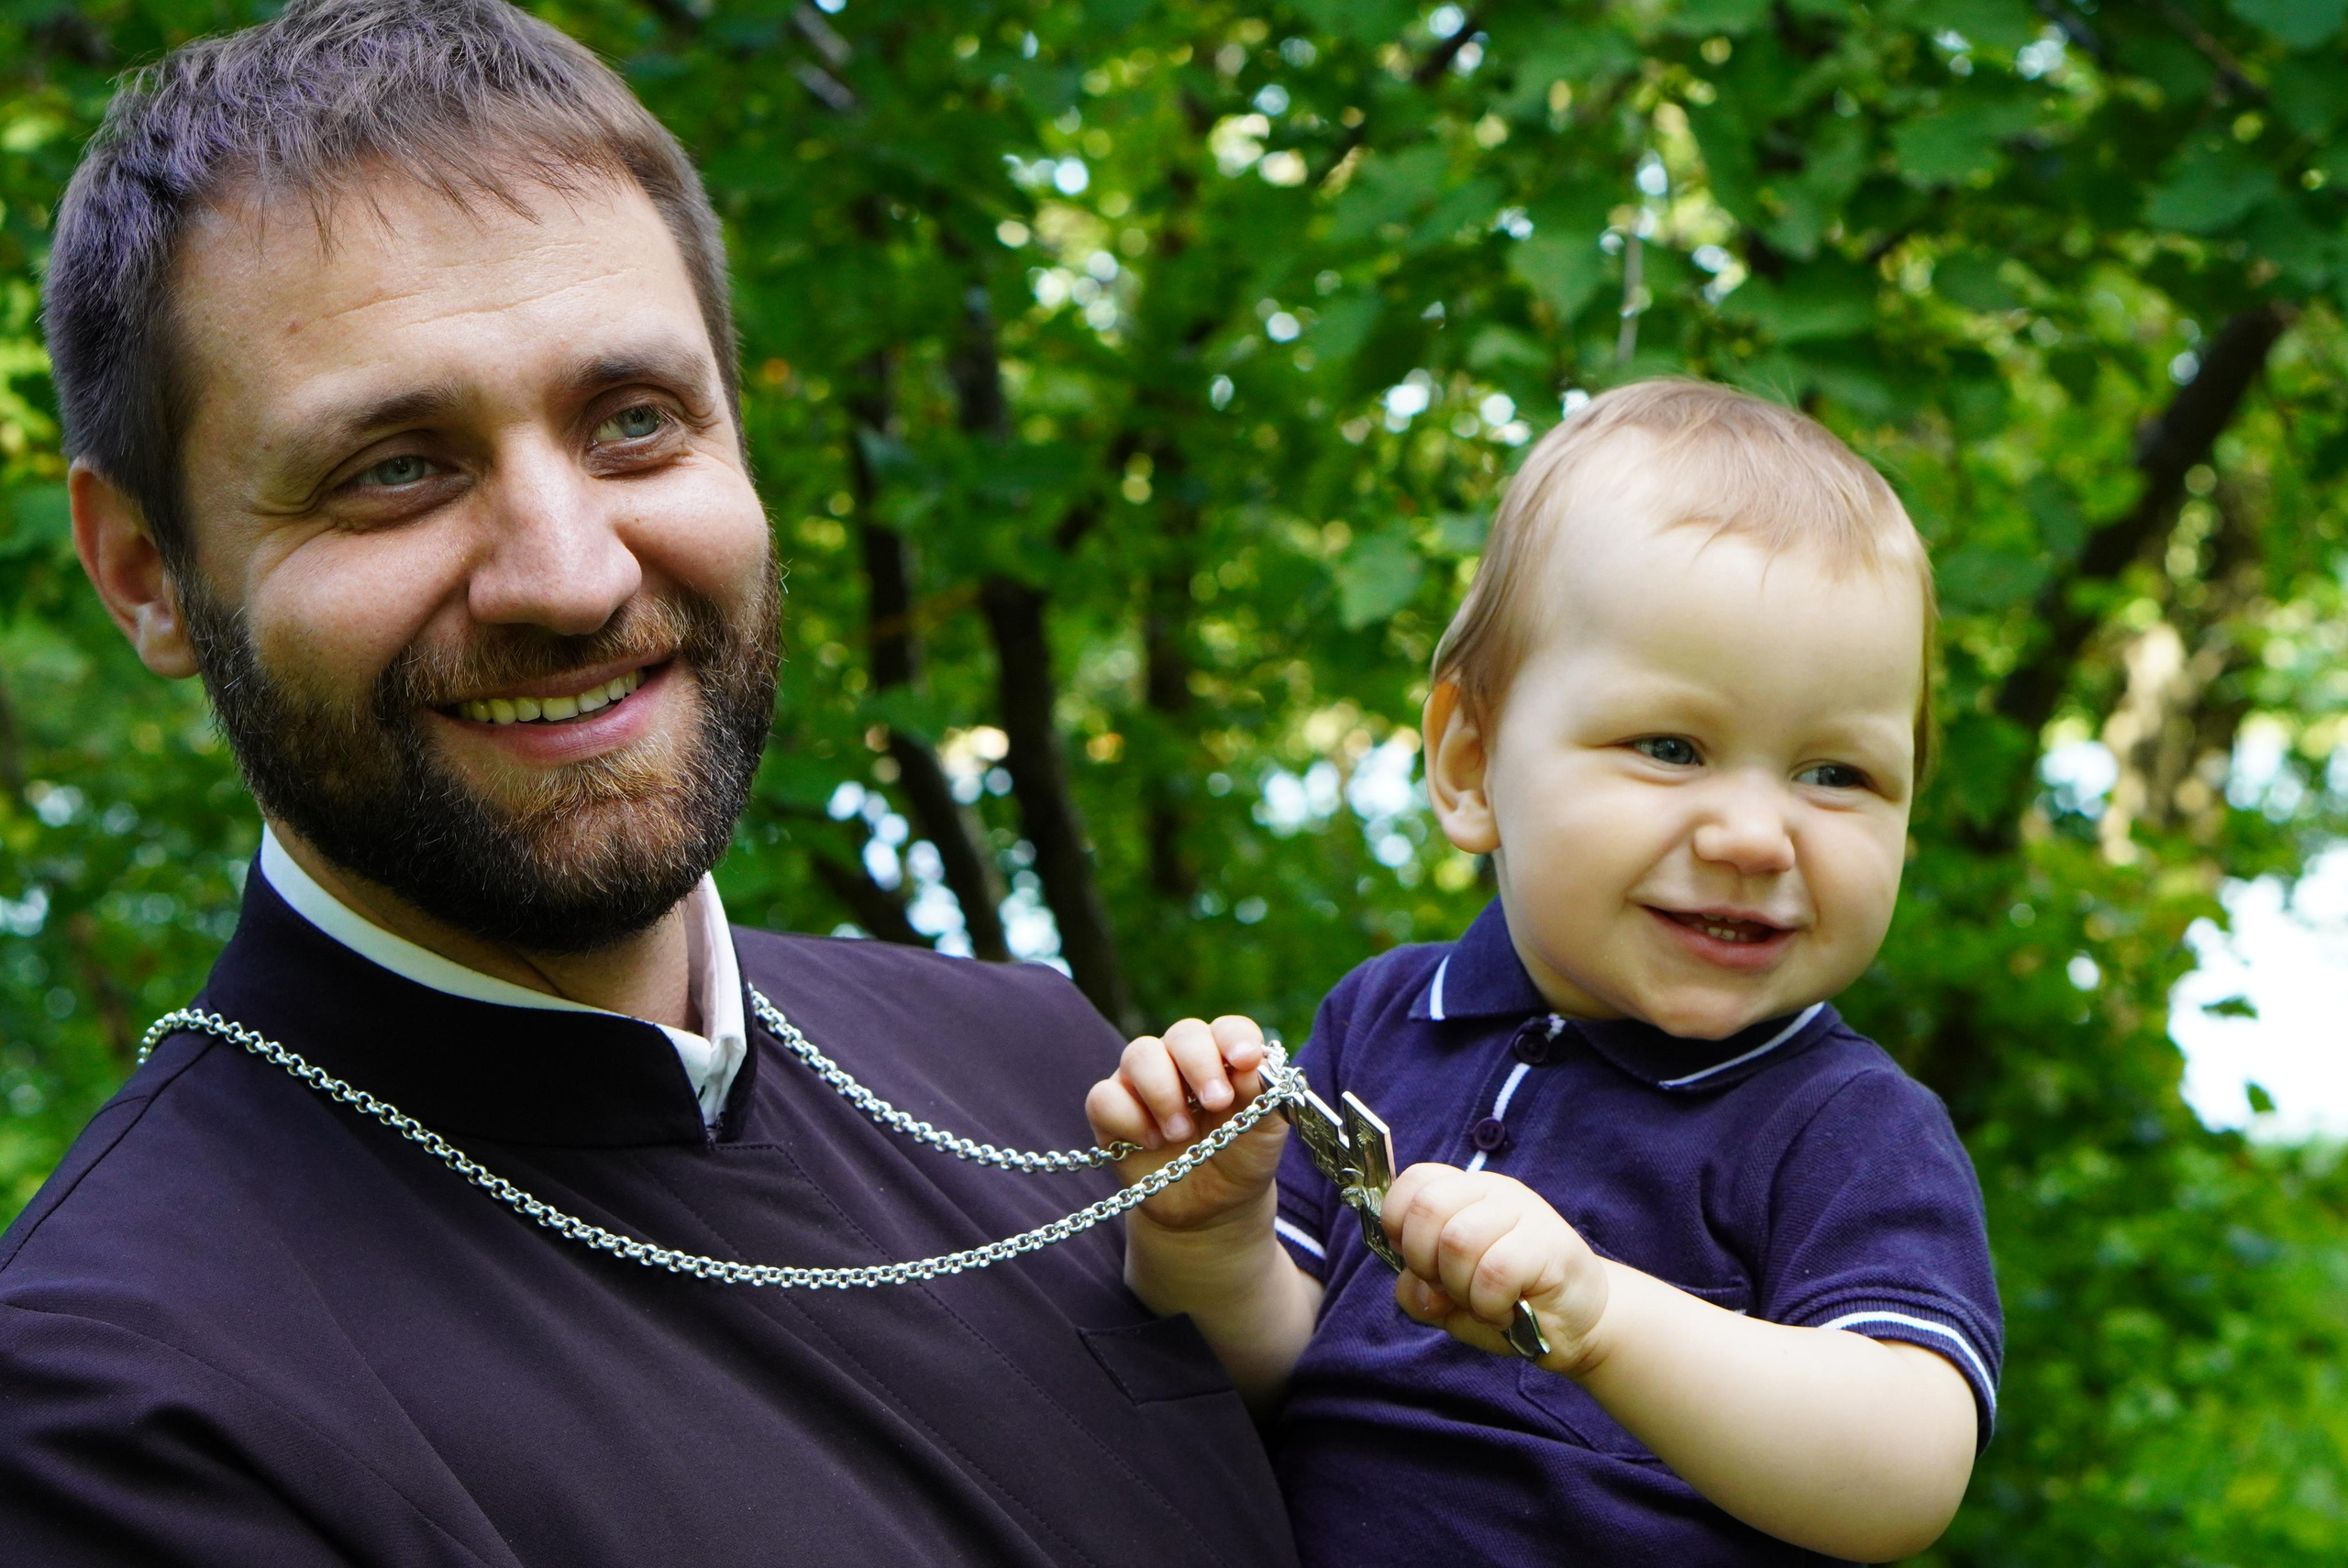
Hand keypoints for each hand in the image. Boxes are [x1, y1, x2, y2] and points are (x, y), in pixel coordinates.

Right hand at [1085, 1016, 1288, 1234]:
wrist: (1211, 1207)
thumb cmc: (1241, 1157)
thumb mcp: (1265, 1132)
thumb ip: (1263, 1096)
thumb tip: (1253, 1064)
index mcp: (1224, 1057)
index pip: (1227, 1030)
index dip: (1235, 1038)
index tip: (1246, 1060)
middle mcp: (1180, 1060)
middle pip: (1182, 1034)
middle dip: (1200, 1064)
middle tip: (1217, 1101)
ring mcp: (1142, 1081)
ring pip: (1139, 1054)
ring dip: (1162, 1091)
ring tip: (1181, 1133)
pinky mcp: (1111, 1111)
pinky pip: (1104, 1096)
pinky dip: (1128, 1118)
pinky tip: (1151, 1142)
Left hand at [1382, 1163, 1611, 1374]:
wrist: (1579, 1323)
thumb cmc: (1509, 1302)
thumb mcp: (1447, 1300)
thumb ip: (1417, 1290)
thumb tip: (1417, 1287)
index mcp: (1464, 1193)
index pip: (1412, 1182)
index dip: (1397, 1225)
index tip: (1417, 1263)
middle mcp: (1492, 1191)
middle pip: (1426, 1208)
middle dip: (1423, 1261)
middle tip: (1449, 1287)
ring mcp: (1522, 1212)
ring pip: (1458, 1241)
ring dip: (1460, 1288)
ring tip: (1483, 1301)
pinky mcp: (1547, 1243)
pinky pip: (1494, 1271)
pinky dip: (1489, 1303)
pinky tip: (1505, 1311)